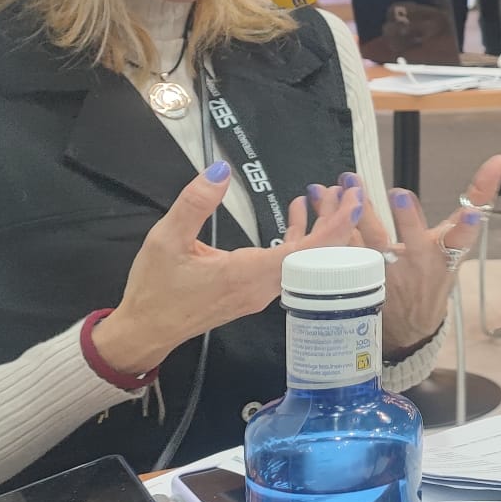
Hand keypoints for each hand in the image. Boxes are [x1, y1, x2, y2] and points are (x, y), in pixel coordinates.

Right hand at [94, 163, 366, 374]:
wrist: (145, 331)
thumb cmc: (154, 289)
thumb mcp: (166, 239)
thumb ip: (195, 203)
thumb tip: (221, 170)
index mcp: (247, 274)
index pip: (306, 251)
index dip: (335, 226)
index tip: (355, 202)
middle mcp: (262, 287)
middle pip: (313, 255)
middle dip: (334, 221)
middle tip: (349, 188)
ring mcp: (260, 292)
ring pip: (302, 260)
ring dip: (317, 228)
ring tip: (325, 194)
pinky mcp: (253, 292)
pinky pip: (287, 265)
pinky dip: (297, 238)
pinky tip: (297, 213)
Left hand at [318, 156, 500, 350]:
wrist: (410, 323)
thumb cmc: (436, 270)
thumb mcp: (458, 239)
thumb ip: (478, 197)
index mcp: (445, 253)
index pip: (460, 238)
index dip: (468, 227)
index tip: (472, 214)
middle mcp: (418, 263)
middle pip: (411, 238)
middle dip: (405, 216)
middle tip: (398, 193)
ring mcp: (387, 273)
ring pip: (369, 241)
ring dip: (352, 213)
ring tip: (338, 186)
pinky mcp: (358, 277)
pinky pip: (342, 249)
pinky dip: (328, 224)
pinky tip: (316, 199)